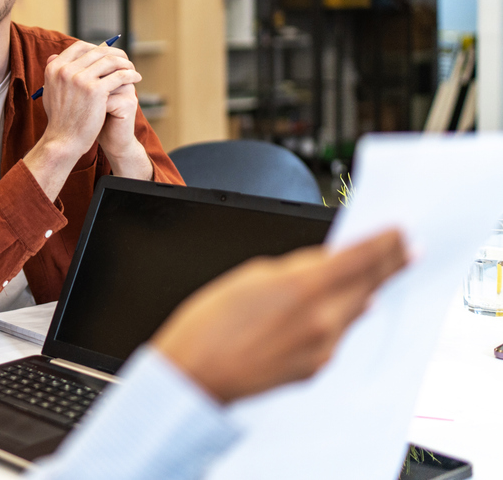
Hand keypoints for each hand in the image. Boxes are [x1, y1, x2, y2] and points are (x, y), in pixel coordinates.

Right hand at [24, 41, 141, 198]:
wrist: (63, 140)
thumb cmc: (60, 118)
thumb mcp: (49, 90)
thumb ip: (54, 72)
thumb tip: (55, 55)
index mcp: (54, 68)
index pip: (79, 47)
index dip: (96, 48)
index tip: (106, 54)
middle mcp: (65, 70)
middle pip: (96, 52)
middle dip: (114, 54)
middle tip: (124, 60)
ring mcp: (80, 79)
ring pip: (110, 61)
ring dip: (125, 62)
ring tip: (132, 68)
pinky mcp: (95, 90)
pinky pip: (119, 75)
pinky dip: (130, 74)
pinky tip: (136, 78)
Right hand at [151, 228, 406, 403]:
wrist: (197, 375)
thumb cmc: (210, 325)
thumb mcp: (249, 277)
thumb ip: (293, 268)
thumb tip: (322, 267)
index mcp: (303, 288)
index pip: (359, 258)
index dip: (384, 242)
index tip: (400, 231)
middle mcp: (322, 320)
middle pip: (368, 284)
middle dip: (389, 264)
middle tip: (409, 248)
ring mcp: (323, 347)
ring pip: (356, 309)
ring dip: (370, 288)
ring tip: (385, 273)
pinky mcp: (318, 366)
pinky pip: (339, 333)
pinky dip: (345, 316)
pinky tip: (350, 307)